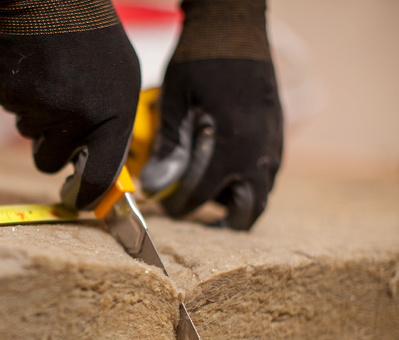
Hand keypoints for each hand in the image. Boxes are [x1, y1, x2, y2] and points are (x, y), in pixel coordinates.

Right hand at [0, 0, 140, 210]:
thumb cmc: (93, 40)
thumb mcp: (121, 82)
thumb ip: (112, 126)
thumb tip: (100, 166)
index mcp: (112, 116)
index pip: (97, 177)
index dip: (85, 196)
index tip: (79, 200)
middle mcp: (77, 119)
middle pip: (49, 162)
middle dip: (51, 146)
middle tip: (61, 113)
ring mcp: (40, 109)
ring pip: (30, 135)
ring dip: (39, 116)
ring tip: (53, 76)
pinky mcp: (11, 96)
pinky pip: (14, 113)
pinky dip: (22, 97)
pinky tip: (35, 69)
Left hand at [140, 0, 282, 229]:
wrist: (234, 22)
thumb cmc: (200, 57)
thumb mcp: (175, 100)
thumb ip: (168, 146)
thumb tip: (156, 185)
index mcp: (232, 143)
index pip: (204, 194)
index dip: (181, 207)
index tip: (164, 207)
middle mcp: (260, 147)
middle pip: (251, 206)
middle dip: (225, 222)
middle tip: (200, 222)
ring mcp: (274, 138)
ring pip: (265, 189)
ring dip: (240, 201)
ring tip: (211, 200)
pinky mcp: (278, 128)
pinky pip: (270, 168)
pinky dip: (251, 179)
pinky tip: (228, 172)